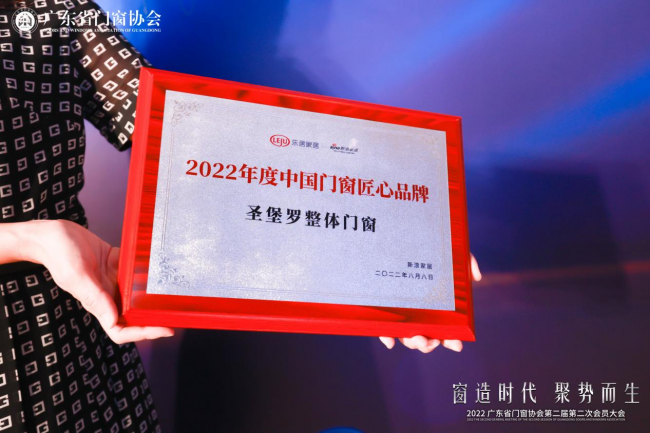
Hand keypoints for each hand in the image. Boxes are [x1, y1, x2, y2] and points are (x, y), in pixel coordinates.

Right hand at [21, 219, 173, 343]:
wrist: (53, 233)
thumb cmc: (59, 254)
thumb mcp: (77, 276)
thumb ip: (95, 297)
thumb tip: (112, 320)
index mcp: (97, 303)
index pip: (120, 329)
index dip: (142, 333)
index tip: (164, 330)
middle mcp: (108, 294)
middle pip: (134, 315)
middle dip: (154, 318)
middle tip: (177, 315)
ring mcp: (113, 280)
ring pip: (137, 295)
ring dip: (153, 297)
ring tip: (174, 295)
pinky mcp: (117, 264)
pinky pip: (136, 272)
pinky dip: (148, 273)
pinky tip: (162, 270)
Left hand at [378, 253, 481, 352]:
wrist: (403, 234)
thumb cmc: (428, 243)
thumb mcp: (451, 252)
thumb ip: (466, 262)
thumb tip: (476, 278)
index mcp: (435, 306)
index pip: (444, 330)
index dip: (450, 340)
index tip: (456, 344)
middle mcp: (418, 312)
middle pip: (423, 337)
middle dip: (428, 345)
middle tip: (430, 341)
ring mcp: (399, 311)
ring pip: (404, 336)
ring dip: (412, 343)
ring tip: (418, 338)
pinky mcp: (381, 307)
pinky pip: (382, 325)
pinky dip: (386, 336)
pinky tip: (390, 342)